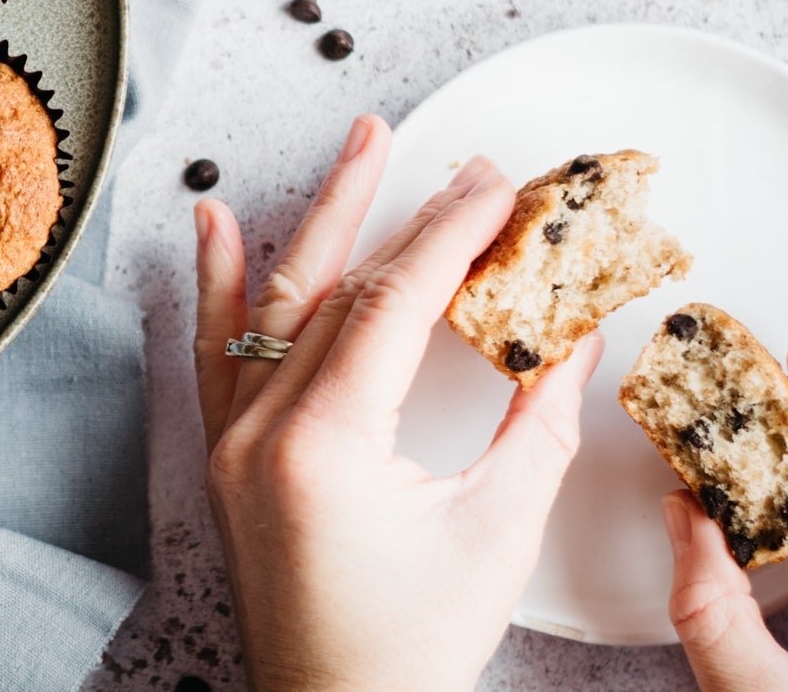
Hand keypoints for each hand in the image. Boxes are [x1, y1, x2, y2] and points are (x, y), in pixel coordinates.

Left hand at [192, 115, 606, 691]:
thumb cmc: (412, 650)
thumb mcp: (497, 532)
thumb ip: (540, 424)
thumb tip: (574, 334)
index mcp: (323, 446)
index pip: (393, 304)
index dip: (452, 235)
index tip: (499, 186)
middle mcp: (260, 433)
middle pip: (337, 290)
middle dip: (400, 214)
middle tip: (447, 155)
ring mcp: (232, 443)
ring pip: (275, 304)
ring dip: (321, 222)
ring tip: (359, 146)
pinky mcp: (227, 459)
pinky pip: (218, 353)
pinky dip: (220, 286)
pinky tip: (213, 224)